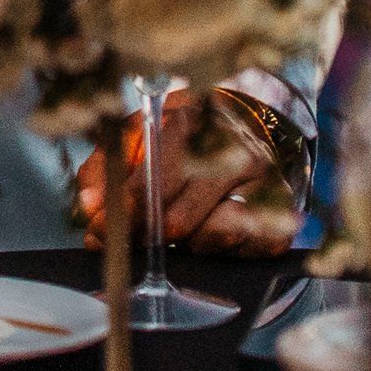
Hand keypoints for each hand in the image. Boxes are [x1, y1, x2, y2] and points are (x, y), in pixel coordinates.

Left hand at [78, 90, 299, 252]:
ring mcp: (264, 183)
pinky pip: (242, 250)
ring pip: (213, 237)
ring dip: (183, 243)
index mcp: (195, 119)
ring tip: (169, 232)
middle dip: (143, 236)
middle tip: (122, 244)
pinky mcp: (281, 217)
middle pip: (180, 216)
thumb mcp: (136, 136)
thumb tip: (89, 206)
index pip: (156, 173)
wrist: (244, 130)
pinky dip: (215, 250)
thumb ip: (107, 166)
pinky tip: (202, 237)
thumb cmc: (178, 136)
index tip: (97, 226)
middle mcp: (236, 148)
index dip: (124, 206)